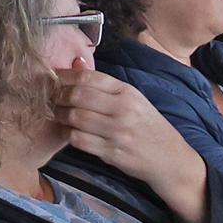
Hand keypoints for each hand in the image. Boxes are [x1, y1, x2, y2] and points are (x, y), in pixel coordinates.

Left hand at [49, 68, 208, 197]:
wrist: (171, 159)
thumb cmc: (149, 128)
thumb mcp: (134, 100)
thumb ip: (104, 84)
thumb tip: (75, 63)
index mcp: (128, 92)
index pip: (87, 78)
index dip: (63, 76)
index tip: (52, 78)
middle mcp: (123, 110)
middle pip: (77, 95)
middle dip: (57, 96)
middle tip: (51, 98)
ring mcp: (118, 132)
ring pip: (74, 117)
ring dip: (59, 115)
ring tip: (58, 115)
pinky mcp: (112, 151)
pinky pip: (78, 139)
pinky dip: (68, 134)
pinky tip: (69, 131)